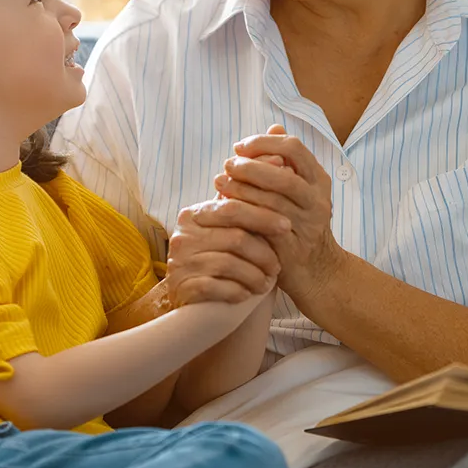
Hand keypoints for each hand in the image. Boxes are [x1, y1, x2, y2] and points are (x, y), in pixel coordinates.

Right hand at [165, 196, 283, 305]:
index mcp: (194, 215)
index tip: (287, 225)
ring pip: (230, 264)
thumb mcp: (233, 231)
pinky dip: (239, 291)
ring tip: (267, 282)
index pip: (232, 207)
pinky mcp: (183, 287)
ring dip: (255, 275)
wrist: (198, 306)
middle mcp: (183, 235)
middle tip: (279, 264)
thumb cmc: (222, 261)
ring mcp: (181, 261)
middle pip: (235, 236)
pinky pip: (219, 287)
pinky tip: (248, 294)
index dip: (263, 215)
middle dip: (263, 251)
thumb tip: (279, 161)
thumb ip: (250, 201)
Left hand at [213, 126, 336, 295]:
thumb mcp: (302, 190)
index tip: (239, 148)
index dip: (263, 143)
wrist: (318, 271)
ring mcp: (306, 227)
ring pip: (271, 203)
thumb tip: (274, 126)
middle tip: (227, 165)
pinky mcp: (291, 249)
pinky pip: (263, 228)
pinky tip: (224, 209)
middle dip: (250, 168)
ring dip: (241, 191)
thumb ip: (288, 160)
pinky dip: (242, 216)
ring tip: (219, 183)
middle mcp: (317, 202)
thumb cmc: (302, 223)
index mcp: (319, 180)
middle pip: (283, 177)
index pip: (294, 148)